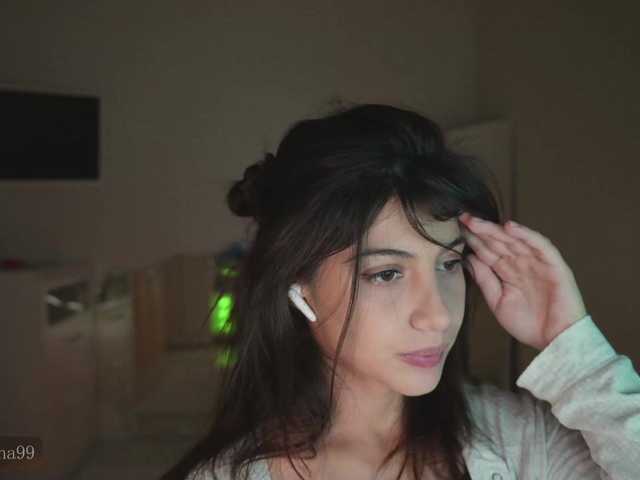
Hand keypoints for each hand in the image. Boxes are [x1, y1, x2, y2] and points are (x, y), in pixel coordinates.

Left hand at [458, 213, 587, 350]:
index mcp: (508, 272)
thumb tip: (469, 259)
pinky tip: (510, 226)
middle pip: (498, 242)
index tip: (456, 230)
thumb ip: (485, 280)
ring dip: (496, 230)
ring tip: (477, 221)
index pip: (488, 251)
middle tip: (462, 218)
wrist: (556, 341)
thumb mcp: (498, 301)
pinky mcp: (554, 265)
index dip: (473, 240)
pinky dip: (526, 235)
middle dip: (480, 230)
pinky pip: (540, 246)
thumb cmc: (529, 324)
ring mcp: (537, 263)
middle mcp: (522, 264)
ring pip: (514, 240)